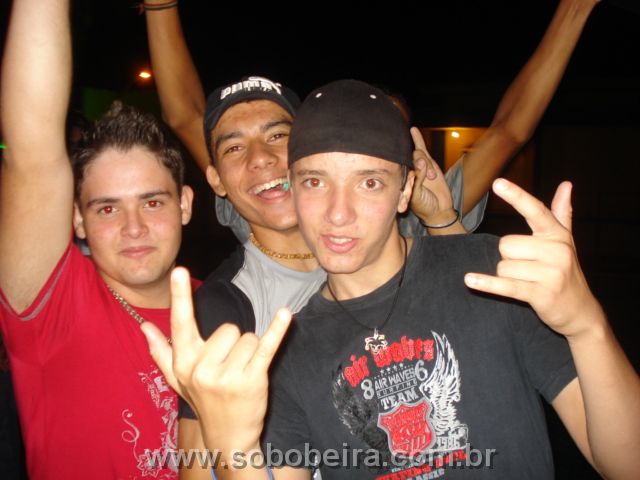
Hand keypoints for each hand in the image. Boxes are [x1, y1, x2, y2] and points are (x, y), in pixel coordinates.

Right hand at [141, 267, 291, 456]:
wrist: (228, 436)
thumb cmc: (204, 401)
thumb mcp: (178, 379)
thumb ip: (161, 351)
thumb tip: (144, 326)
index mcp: (184, 362)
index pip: (182, 323)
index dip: (181, 296)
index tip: (180, 270)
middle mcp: (203, 368)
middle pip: (228, 328)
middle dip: (233, 343)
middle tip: (230, 366)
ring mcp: (227, 375)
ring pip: (248, 337)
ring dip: (250, 351)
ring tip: (242, 373)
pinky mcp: (253, 379)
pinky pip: (266, 346)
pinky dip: (277, 330)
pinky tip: (284, 314)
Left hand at [409, 127, 455, 224]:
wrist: (439, 210)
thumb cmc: (424, 205)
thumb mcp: (416, 195)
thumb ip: (417, 179)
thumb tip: (421, 163)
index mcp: (402, 179)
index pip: (400, 167)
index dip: (401, 164)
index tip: (405, 169)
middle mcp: (409, 171)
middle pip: (411, 159)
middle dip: (420, 166)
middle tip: (429, 177)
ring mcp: (420, 166)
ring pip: (420, 156)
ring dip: (427, 166)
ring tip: (432, 176)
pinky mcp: (430, 164)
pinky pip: (422, 149)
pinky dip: (417, 139)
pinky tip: (413, 130)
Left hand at [464, 178, 602, 338]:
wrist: (581, 311)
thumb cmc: (566, 271)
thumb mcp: (566, 241)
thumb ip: (562, 213)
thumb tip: (567, 184)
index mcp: (558, 235)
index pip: (535, 211)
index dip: (516, 196)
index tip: (497, 183)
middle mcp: (557, 251)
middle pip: (506, 245)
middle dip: (509, 257)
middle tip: (527, 267)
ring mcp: (550, 274)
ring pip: (503, 266)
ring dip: (507, 275)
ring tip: (528, 280)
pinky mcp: (540, 294)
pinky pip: (505, 285)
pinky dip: (486, 284)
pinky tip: (469, 279)